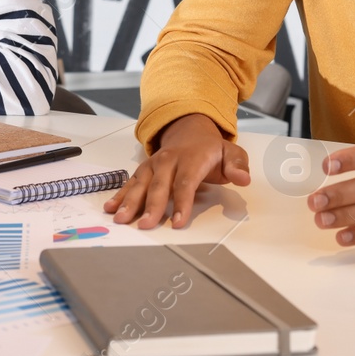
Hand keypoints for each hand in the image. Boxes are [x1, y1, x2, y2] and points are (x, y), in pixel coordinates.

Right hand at [104, 113, 250, 229]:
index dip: (182, 203)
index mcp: (192, 158)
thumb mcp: (231, 153)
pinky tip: (111, 207)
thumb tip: (243, 179)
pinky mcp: (144, 169)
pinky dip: (120, 195)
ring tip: (121, 218)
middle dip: (152, 206)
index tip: (178, 222)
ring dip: (130, 202)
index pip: (186, 183)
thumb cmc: (211, 149)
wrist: (190, 130)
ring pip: (140, 183)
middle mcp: (169, 160)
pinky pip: (131, 182)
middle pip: (159, 185)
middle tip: (145, 225)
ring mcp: (154, 164)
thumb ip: (237, 166)